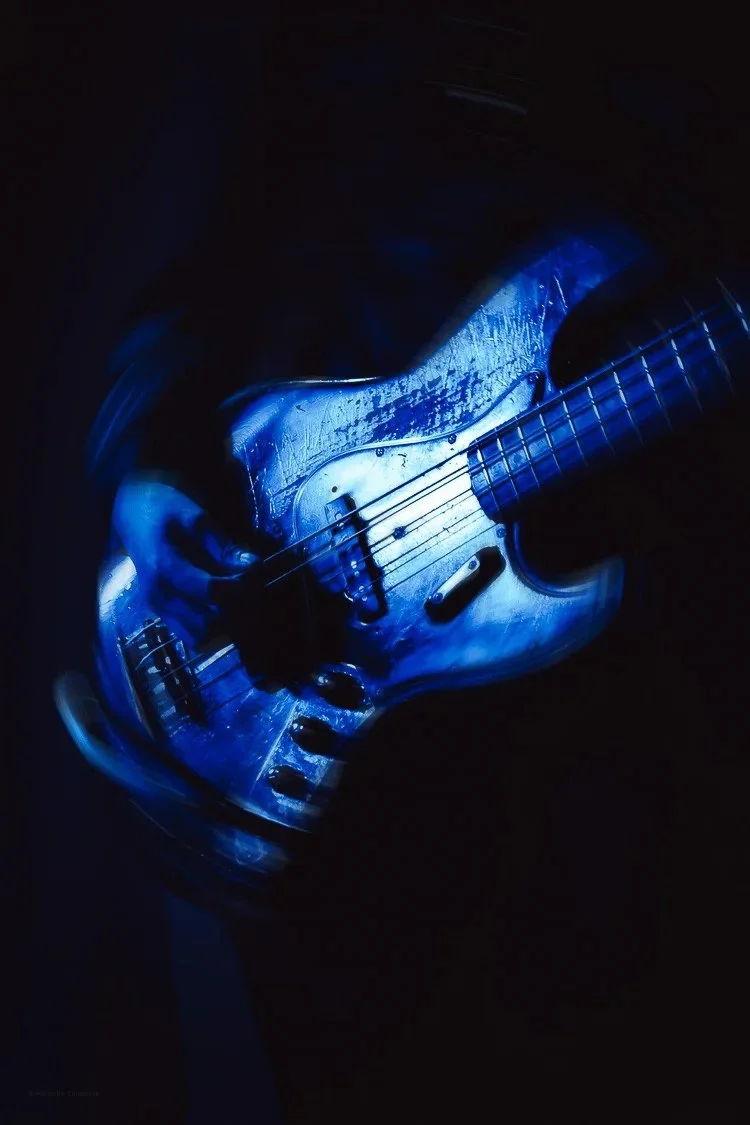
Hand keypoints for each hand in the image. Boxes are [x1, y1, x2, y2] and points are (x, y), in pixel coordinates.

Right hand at [112, 473, 256, 646]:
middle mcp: (158, 594)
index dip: (240, 586)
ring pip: (202, 636)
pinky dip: (211, 628)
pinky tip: (220, 605)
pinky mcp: (162, 614)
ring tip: (235, 598)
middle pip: (209, 621)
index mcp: (165, 567)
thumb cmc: (167, 511)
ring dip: (225, 623)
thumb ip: (226, 546)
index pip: (211, 591)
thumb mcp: (198, 519)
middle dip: (235, 608)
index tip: (252, 574)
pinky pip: (192, 636)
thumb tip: (255, 566)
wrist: (133, 515)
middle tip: (248, 588)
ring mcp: (158, 608)